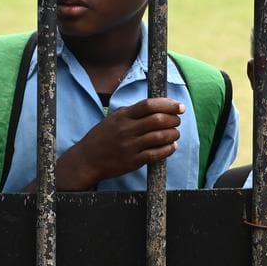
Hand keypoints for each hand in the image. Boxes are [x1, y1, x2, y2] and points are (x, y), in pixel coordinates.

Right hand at [53, 98, 183, 189]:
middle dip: (173, 119)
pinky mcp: (133, 161)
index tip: (179, 106)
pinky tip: (172, 146)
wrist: (86, 160)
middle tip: (177, 120)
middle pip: (158, 120)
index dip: (168, 104)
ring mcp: (130, 146)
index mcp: (122, 116)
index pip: (149, 105)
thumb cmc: (102, 137)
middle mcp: (126, 130)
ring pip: (160, 137)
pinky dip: (168, 149)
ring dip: (173, 134)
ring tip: (175, 133)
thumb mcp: (113, 119)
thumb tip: (157, 105)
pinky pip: (156, 154)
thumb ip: (132, 112)